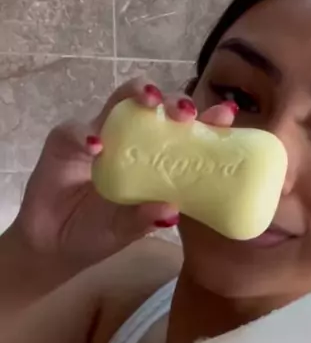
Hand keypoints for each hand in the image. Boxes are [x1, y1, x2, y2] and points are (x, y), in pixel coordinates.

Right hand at [11, 80, 236, 269]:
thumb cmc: (98, 232)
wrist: (55, 246)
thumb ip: (146, 219)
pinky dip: (87, 134)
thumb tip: (173, 211)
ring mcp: (99, 134)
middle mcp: (131, 138)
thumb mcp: (128, 230)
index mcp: (155, 155)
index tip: (225, 116)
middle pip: (156, 105)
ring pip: (120, 101)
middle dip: (174, 100)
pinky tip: (97, 147)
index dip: (206, 118)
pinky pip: (77, 130)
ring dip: (137, 95)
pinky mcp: (66, 141)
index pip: (185, 129)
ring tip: (150, 103)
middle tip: (186, 112)